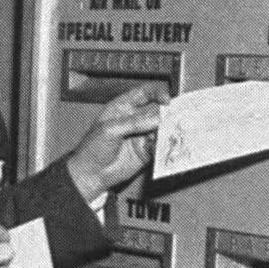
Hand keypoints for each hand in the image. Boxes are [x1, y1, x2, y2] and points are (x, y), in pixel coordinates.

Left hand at [66, 83, 168, 200]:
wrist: (90, 173)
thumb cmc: (92, 148)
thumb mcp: (109, 130)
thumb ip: (134, 123)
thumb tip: (157, 119)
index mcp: (122, 108)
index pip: (143, 94)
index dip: (156, 93)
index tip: (167, 99)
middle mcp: (134, 120)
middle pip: (156, 111)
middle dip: (168, 113)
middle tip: (178, 117)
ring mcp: (141, 135)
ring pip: (161, 128)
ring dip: (168, 129)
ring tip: (173, 132)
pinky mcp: (146, 151)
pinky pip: (160, 145)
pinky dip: (166, 144)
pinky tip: (167, 145)